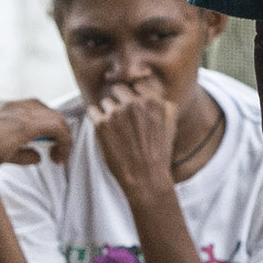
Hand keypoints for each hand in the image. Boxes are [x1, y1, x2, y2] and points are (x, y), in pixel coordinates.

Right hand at [0, 99, 79, 178]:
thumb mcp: (0, 152)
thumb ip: (20, 152)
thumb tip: (37, 157)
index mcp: (1, 108)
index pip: (32, 109)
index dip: (43, 125)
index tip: (47, 144)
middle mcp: (11, 105)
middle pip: (45, 110)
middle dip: (54, 129)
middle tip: (57, 150)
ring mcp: (19, 112)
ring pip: (54, 117)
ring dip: (62, 137)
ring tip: (59, 155)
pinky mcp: (28, 124)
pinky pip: (57, 128)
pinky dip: (64, 142)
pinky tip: (59, 157)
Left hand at [89, 79, 179, 208]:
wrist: (146, 178)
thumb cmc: (158, 152)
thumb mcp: (170, 123)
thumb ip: (162, 102)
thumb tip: (152, 87)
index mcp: (153, 100)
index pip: (135, 84)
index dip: (133, 96)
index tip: (133, 109)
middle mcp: (135, 103)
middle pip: (118, 89)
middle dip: (119, 102)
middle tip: (123, 121)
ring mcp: (117, 113)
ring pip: (105, 102)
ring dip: (108, 113)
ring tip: (117, 132)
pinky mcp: (101, 124)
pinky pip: (92, 111)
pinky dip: (96, 120)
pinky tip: (105, 133)